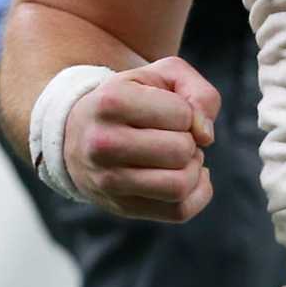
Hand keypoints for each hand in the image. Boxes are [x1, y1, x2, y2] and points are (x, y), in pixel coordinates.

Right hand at [63, 56, 218, 223]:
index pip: (182, 115)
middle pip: (181, 151)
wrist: (79, 132)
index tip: (168, 111)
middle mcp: (103, 144)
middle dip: (189, 141)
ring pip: (180, 186)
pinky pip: (180, 211)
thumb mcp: (161, 75)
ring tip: (178, 157)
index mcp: (111, 102)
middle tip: (174, 135)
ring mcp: (108, 181)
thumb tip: (206, 136)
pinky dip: (197, 193)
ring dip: (193, 168)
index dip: (187, 112)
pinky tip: (184, 175)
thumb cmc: (130, 98)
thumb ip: (198, 92)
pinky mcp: (122, 207)